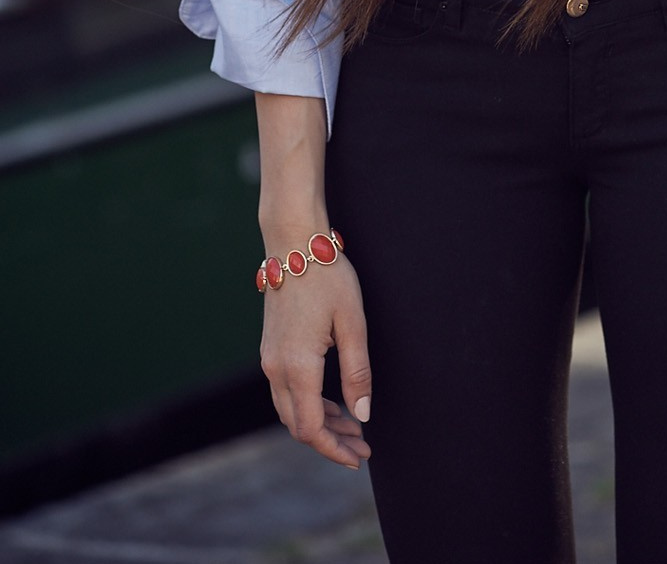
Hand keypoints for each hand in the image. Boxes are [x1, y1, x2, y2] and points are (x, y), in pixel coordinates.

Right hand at [259, 255, 372, 469]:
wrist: (294, 244)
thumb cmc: (328, 278)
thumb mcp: (353, 323)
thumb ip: (357, 373)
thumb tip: (362, 415)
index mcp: (298, 366)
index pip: (311, 429)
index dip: (334, 449)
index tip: (358, 457)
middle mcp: (276, 368)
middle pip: (298, 425)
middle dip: (330, 441)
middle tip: (362, 446)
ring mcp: (269, 359)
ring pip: (291, 410)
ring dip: (320, 424)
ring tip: (353, 427)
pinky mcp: (270, 349)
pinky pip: (286, 392)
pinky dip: (309, 405)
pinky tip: (332, 403)